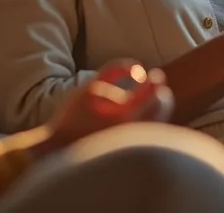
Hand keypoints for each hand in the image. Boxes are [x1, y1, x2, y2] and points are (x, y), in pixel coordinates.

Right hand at [42, 60, 173, 152]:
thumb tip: (139, 68)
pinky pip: (150, 137)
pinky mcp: (132, 155)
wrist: (61, 149)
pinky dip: (153, 125)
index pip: (152, 93)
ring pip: (159, 124)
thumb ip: (115, 70)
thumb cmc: (74, 116)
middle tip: (159, 89)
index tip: (155, 75)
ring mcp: (134, 144)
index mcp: (124, 112)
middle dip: (162, 96)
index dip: (155, 82)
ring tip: (155, 102)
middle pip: (161, 110)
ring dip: (160, 110)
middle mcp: (134, 130)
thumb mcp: (91, 86)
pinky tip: (146, 118)